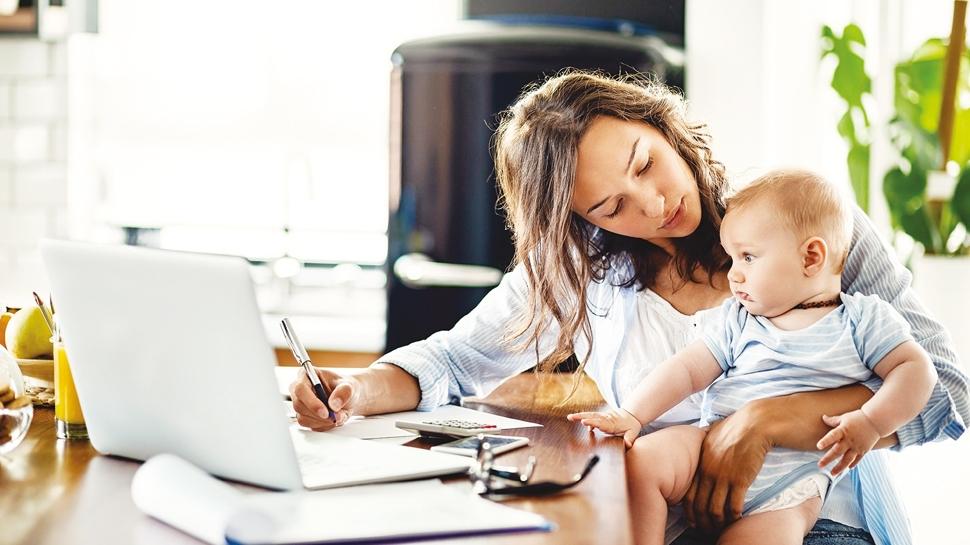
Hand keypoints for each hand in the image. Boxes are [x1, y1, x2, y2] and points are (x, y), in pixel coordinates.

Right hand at [289, 367, 358, 430]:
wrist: (347, 398)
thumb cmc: (344, 387)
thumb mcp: (349, 386)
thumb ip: (343, 392)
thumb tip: (333, 405)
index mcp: (306, 375)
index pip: (300, 388)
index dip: (311, 402)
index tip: (325, 412)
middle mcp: (299, 389)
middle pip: (299, 405)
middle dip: (318, 415)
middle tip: (335, 417)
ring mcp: (300, 404)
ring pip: (303, 418)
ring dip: (323, 421)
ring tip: (338, 415)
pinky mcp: (303, 416)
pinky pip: (309, 425)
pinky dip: (323, 425)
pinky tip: (332, 419)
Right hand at [566, 408, 641, 447]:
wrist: (632, 415)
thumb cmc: (631, 425)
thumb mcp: (633, 433)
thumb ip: (629, 439)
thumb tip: (627, 445)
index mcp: (612, 423)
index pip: (600, 423)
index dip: (591, 423)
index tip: (583, 421)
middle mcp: (606, 419)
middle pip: (592, 417)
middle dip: (580, 416)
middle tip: (570, 417)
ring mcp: (603, 417)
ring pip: (590, 415)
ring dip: (580, 415)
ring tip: (569, 417)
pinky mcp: (601, 417)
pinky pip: (592, 417)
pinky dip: (586, 419)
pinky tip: (580, 421)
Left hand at [684, 410, 770, 531]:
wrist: (754, 424)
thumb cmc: (736, 427)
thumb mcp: (713, 436)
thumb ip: (706, 448)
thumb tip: (703, 450)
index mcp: (701, 462)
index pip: (689, 494)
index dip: (690, 511)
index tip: (693, 520)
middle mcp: (709, 472)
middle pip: (700, 505)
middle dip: (702, 521)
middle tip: (706, 529)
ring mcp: (723, 477)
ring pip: (715, 509)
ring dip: (718, 522)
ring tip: (721, 527)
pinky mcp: (740, 480)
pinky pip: (734, 505)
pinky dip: (734, 516)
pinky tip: (737, 518)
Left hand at [817, 410, 880, 475]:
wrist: (876, 421)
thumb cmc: (858, 418)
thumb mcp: (844, 417)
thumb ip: (833, 420)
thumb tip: (823, 417)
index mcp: (843, 430)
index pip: (832, 436)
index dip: (825, 441)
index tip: (818, 446)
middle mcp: (850, 440)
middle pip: (838, 451)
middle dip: (828, 459)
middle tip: (820, 465)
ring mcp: (857, 446)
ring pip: (847, 459)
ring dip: (839, 467)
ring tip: (832, 473)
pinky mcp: (864, 450)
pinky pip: (857, 460)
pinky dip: (852, 464)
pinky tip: (847, 469)